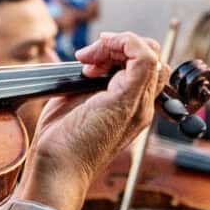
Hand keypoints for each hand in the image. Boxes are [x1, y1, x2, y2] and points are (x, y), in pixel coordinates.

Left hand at [20, 31, 166, 209]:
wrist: (57, 168)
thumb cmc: (61, 141)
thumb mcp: (77, 100)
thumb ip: (92, 79)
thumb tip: (90, 58)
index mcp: (132, 108)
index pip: (144, 67)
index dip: (119, 53)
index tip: (87, 61)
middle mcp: (142, 107)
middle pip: (151, 56)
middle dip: (119, 45)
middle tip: (88, 58)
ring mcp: (138, 104)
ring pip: (150, 52)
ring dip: (118, 43)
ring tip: (90, 58)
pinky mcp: (127, 101)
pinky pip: (144, 57)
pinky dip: (123, 42)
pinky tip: (98, 51)